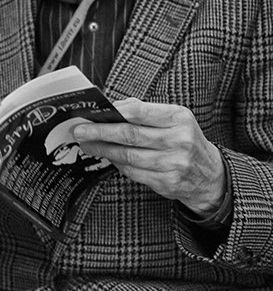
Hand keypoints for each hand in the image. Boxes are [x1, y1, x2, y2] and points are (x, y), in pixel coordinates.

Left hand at [73, 98, 225, 215]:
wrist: (209, 175)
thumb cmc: (185, 139)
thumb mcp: (174, 118)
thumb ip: (145, 111)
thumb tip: (113, 107)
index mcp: (179, 118)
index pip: (140, 112)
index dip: (114, 112)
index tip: (94, 113)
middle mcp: (178, 140)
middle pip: (130, 135)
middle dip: (100, 132)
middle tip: (80, 130)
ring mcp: (173, 164)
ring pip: (128, 156)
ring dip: (103, 149)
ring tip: (88, 144)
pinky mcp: (167, 183)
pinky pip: (133, 172)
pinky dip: (117, 163)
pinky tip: (108, 156)